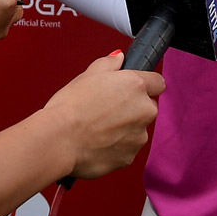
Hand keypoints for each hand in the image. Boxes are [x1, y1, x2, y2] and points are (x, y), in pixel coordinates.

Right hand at [44, 51, 164, 179]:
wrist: (59, 140)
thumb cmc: (70, 108)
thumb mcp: (87, 75)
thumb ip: (109, 63)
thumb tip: (118, 58)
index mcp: (136, 86)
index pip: (158, 82)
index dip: (145, 85)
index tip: (132, 89)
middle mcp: (144, 111)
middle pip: (147, 108)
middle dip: (132, 108)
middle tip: (106, 109)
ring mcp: (139, 136)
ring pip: (137, 130)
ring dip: (124, 129)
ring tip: (97, 128)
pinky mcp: (129, 157)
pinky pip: (126, 149)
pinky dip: (115, 147)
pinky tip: (96, 142)